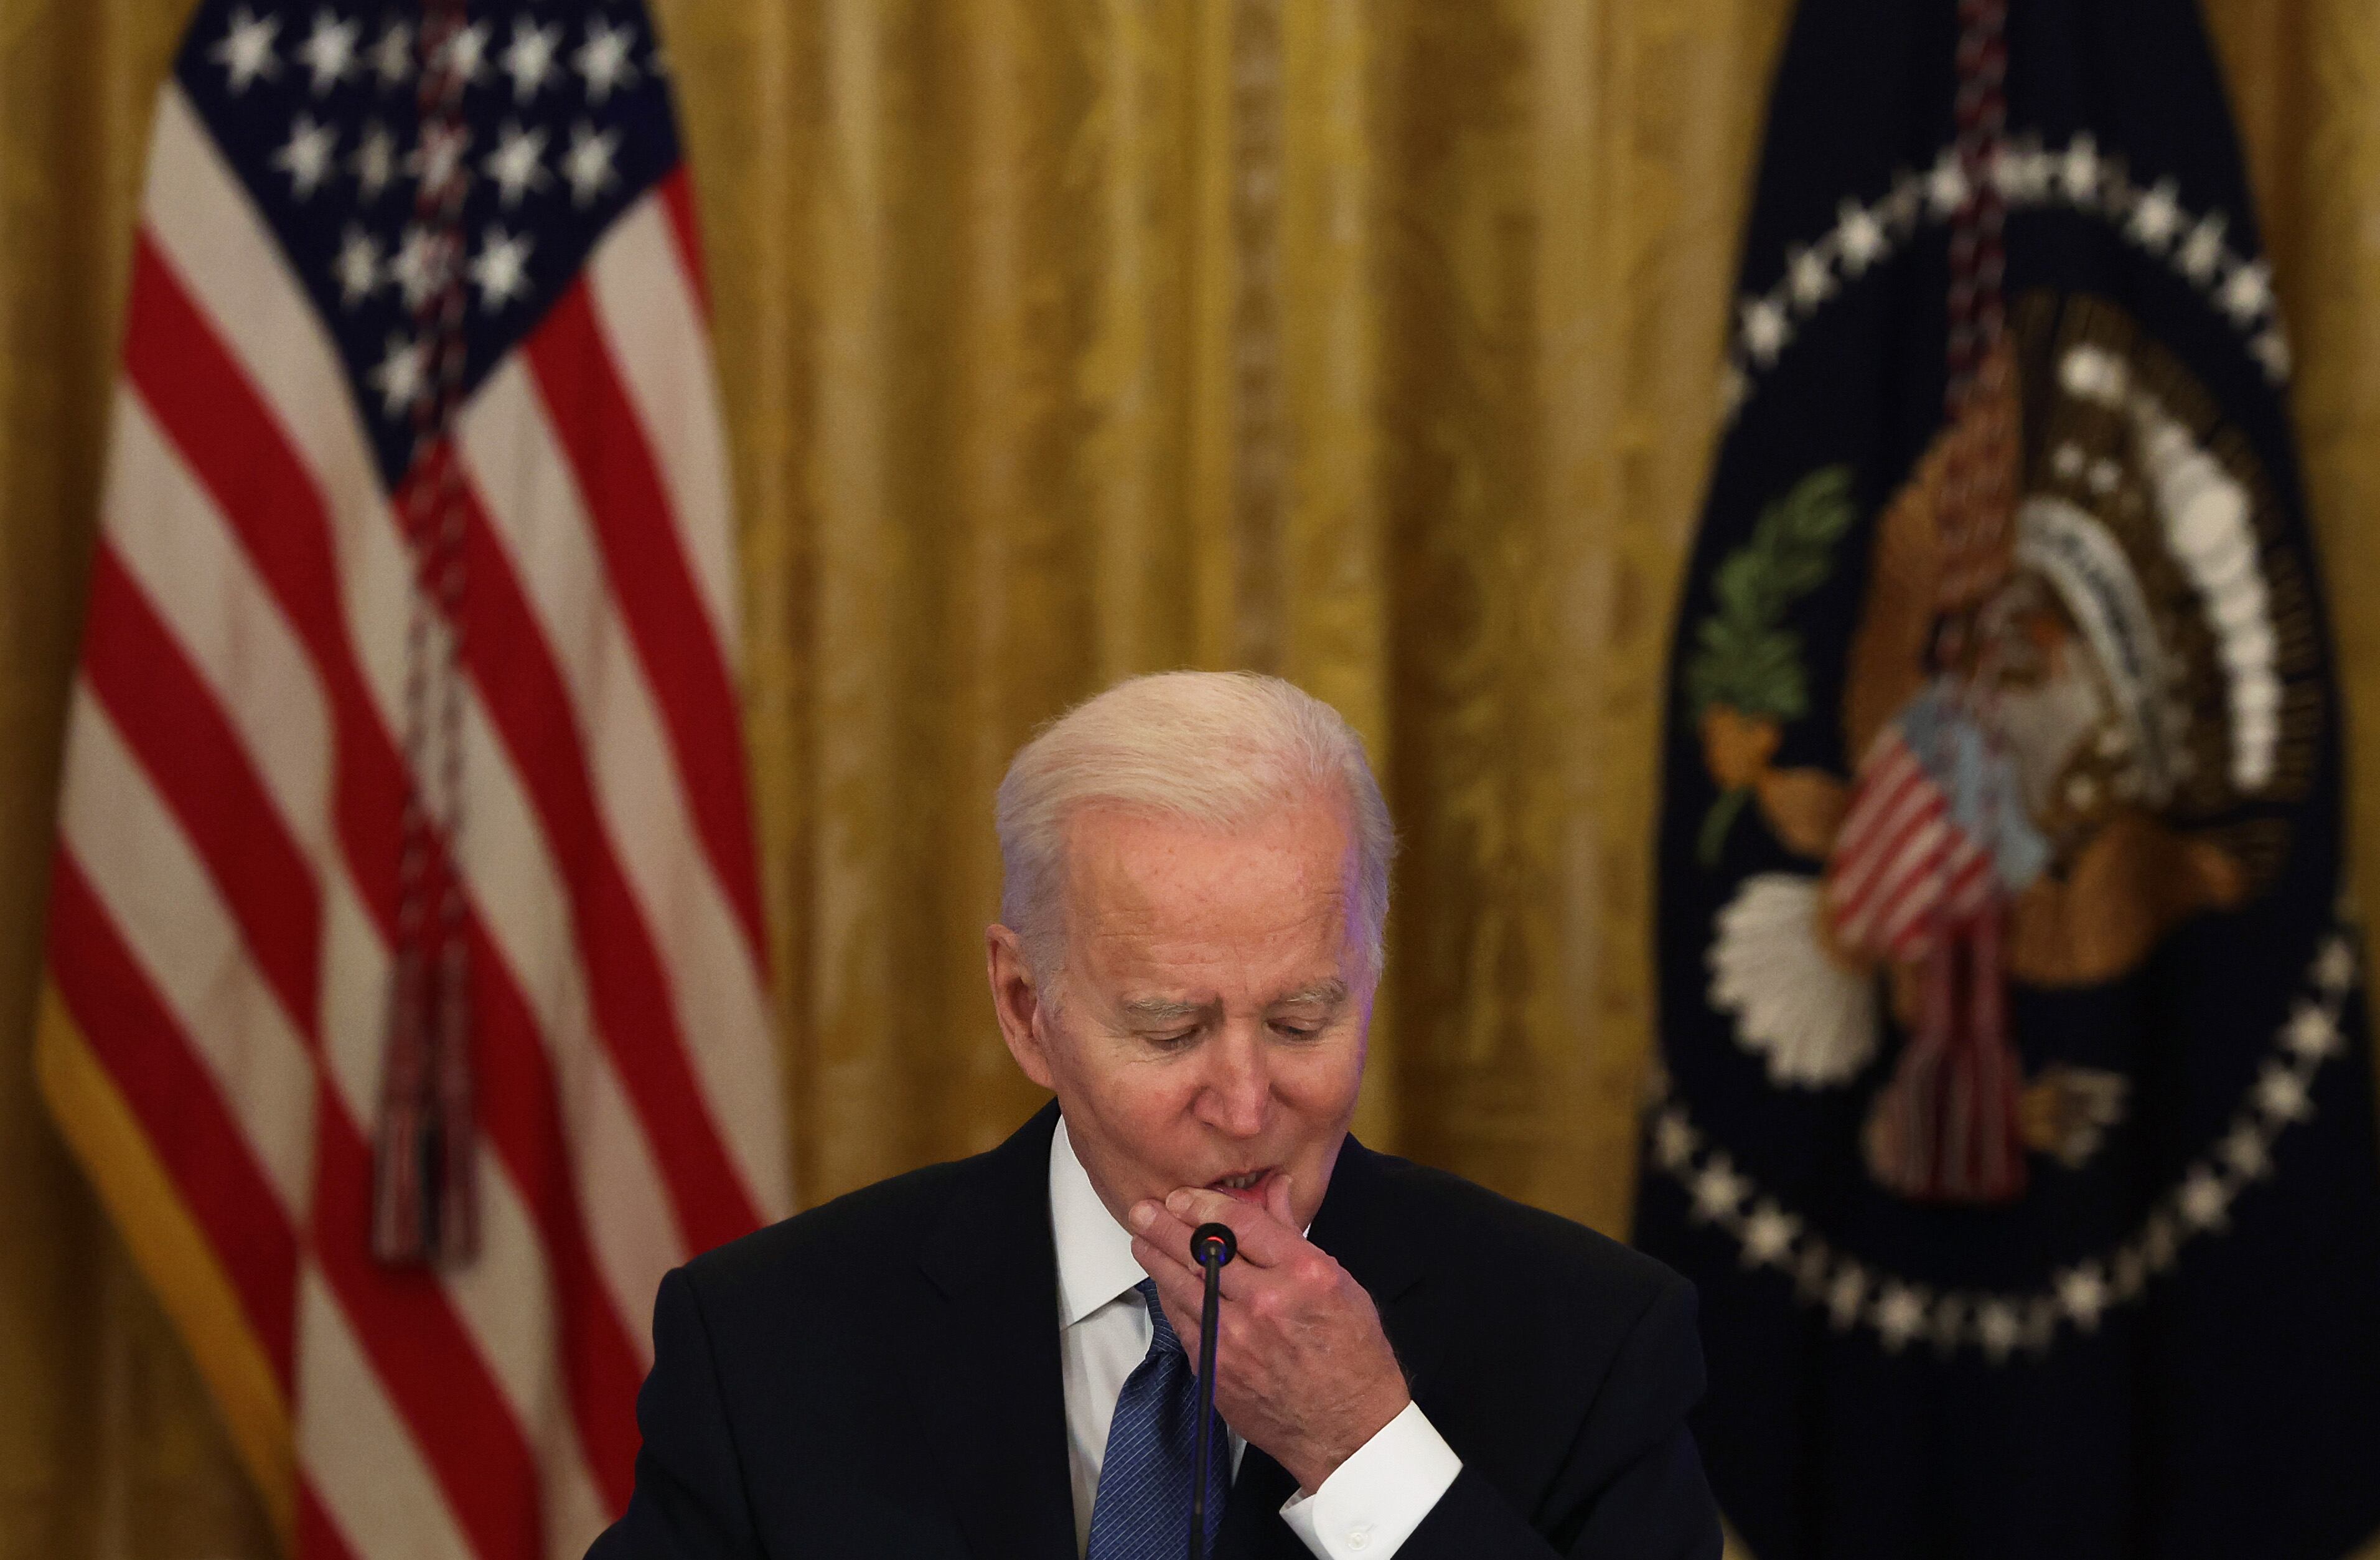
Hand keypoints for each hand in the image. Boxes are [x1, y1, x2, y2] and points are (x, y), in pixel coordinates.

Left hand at [1128, 1176, 1410, 1494]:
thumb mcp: (1338, 1282)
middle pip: (1202, 1251)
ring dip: (1157, 1260)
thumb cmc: (1352, 1356)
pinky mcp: (1217, 1369)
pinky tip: (1163, 1284)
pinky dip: (1170, 1299)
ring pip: (1182, 1286)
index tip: (1182, 1197)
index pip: (1239, 1224)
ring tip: (1142, 1241)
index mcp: (1303, 1274)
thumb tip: (1273, 1189)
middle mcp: (1266, 1302)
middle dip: (1166, 1226)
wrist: (1347, 1429)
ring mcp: (1236, 1339)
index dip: (1203, 1205)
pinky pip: (1183, 1323)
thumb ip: (1293, 1234)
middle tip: (1144, 1210)